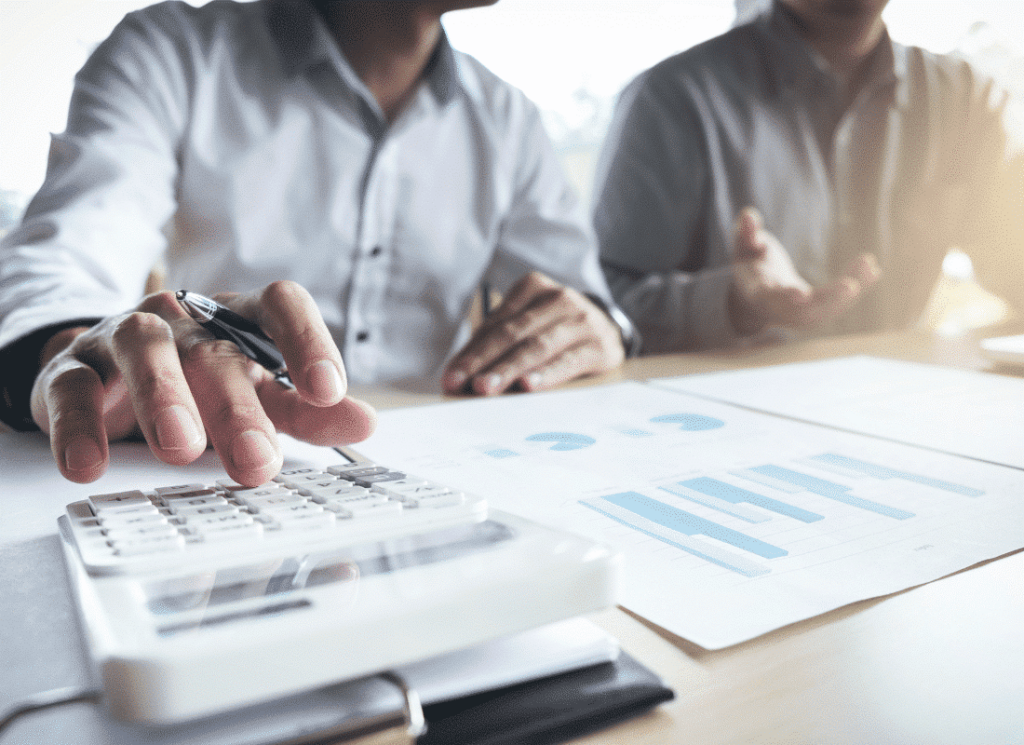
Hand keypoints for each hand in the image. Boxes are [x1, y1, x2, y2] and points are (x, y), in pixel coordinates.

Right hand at [30, 281, 375, 485]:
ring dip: (164, 399)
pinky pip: (71, 388)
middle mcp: (187, 323)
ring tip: (181, 449)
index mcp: (241, 322)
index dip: (308, 341)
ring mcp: (126, 338)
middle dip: (238, 408)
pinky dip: (79, 426)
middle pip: (216, 351)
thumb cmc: (203, 388)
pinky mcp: (73, 369)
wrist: (110, 375)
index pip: (281, 305)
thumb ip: (308, 412)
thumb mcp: (261, 398)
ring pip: (145, 351)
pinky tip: (89, 464)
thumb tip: (365, 421)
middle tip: (257, 461)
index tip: (329, 390)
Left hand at [441, 271, 624, 395]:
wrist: (609, 330)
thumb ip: (496, 343)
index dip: (470, 353)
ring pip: (537, 347)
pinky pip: (568, 362)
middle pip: (512, 334)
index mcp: (533, 287)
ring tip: (486, 387)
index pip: (495, 324)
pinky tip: (528, 385)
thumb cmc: (556, 329)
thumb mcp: (528, 324)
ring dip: (508, 369)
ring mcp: (582, 321)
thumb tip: (459, 373)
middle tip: (462, 384)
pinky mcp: (599, 346)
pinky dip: (546, 374)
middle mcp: (559, 298)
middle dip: (483, 362)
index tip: (451, 377)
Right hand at [730, 207, 880, 333]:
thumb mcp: (743, 248)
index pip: (771, 297)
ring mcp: (801, 314)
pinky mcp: (818, 311)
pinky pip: (839, 303)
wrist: (757, 296)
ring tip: (869, 264)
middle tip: (850, 286)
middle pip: (805, 311)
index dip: (785, 296)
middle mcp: (782, 309)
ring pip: (828, 308)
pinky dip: (858, 288)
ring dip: (850, 291)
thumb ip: (746, 233)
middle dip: (828, 300)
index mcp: (760, 293)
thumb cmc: (750, 266)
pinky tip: (873, 270)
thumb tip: (748, 215)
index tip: (801, 295)